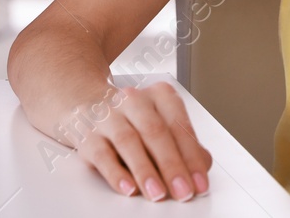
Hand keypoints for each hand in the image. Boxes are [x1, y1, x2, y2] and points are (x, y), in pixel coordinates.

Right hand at [62, 80, 212, 201]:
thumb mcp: (162, 124)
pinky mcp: (87, 134)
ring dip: (145, 170)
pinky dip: (115, 173)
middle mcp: (133, 100)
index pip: (178, 125)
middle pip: (155, 131)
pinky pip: (101, 153)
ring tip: (158, 193)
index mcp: (159, 95)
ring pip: (128, 140)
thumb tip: (202, 163)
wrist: (86, 104)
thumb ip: (183, 143)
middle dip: (171, 165)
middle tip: (183, 191)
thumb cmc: (132, 119)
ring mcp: (108, 115)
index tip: (199, 182)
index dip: (191, 156)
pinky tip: (128, 188)